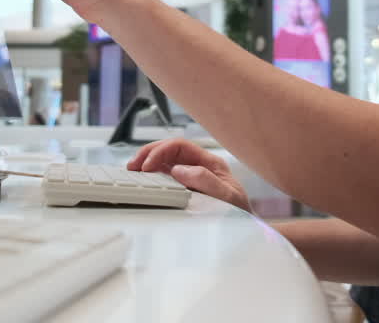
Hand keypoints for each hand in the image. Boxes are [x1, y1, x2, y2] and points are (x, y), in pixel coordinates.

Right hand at [128, 138, 251, 212]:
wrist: (246, 232)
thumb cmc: (240, 213)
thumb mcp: (229, 197)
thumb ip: (206, 181)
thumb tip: (179, 170)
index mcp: (210, 163)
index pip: (181, 146)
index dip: (161, 151)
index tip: (147, 166)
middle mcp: (199, 166)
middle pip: (170, 150)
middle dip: (149, 153)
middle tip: (133, 165)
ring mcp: (191, 177)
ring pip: (165, 161)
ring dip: (148, 162)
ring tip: (133, 169)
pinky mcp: (186, 188)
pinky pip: (166, 176)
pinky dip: (152, 175)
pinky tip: (144, 179)